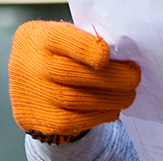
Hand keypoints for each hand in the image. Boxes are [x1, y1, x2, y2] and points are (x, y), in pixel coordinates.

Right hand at [9, 21, 139, 142]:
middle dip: (111, 77)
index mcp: (37, 37)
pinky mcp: (42, 119)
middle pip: (74, 73)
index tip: (108, 55)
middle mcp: (30, 65)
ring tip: (128, 95)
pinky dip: (100, 115)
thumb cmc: (55, 57)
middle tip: (134, 78)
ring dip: (112, 98)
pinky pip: (76, 120)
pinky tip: (113, 109)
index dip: (87, 48)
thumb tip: (122, 59)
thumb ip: (84, 44)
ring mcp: (34, 94)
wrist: (29, 86)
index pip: (62, 40)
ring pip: (78, 99)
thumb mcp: (62, 40)